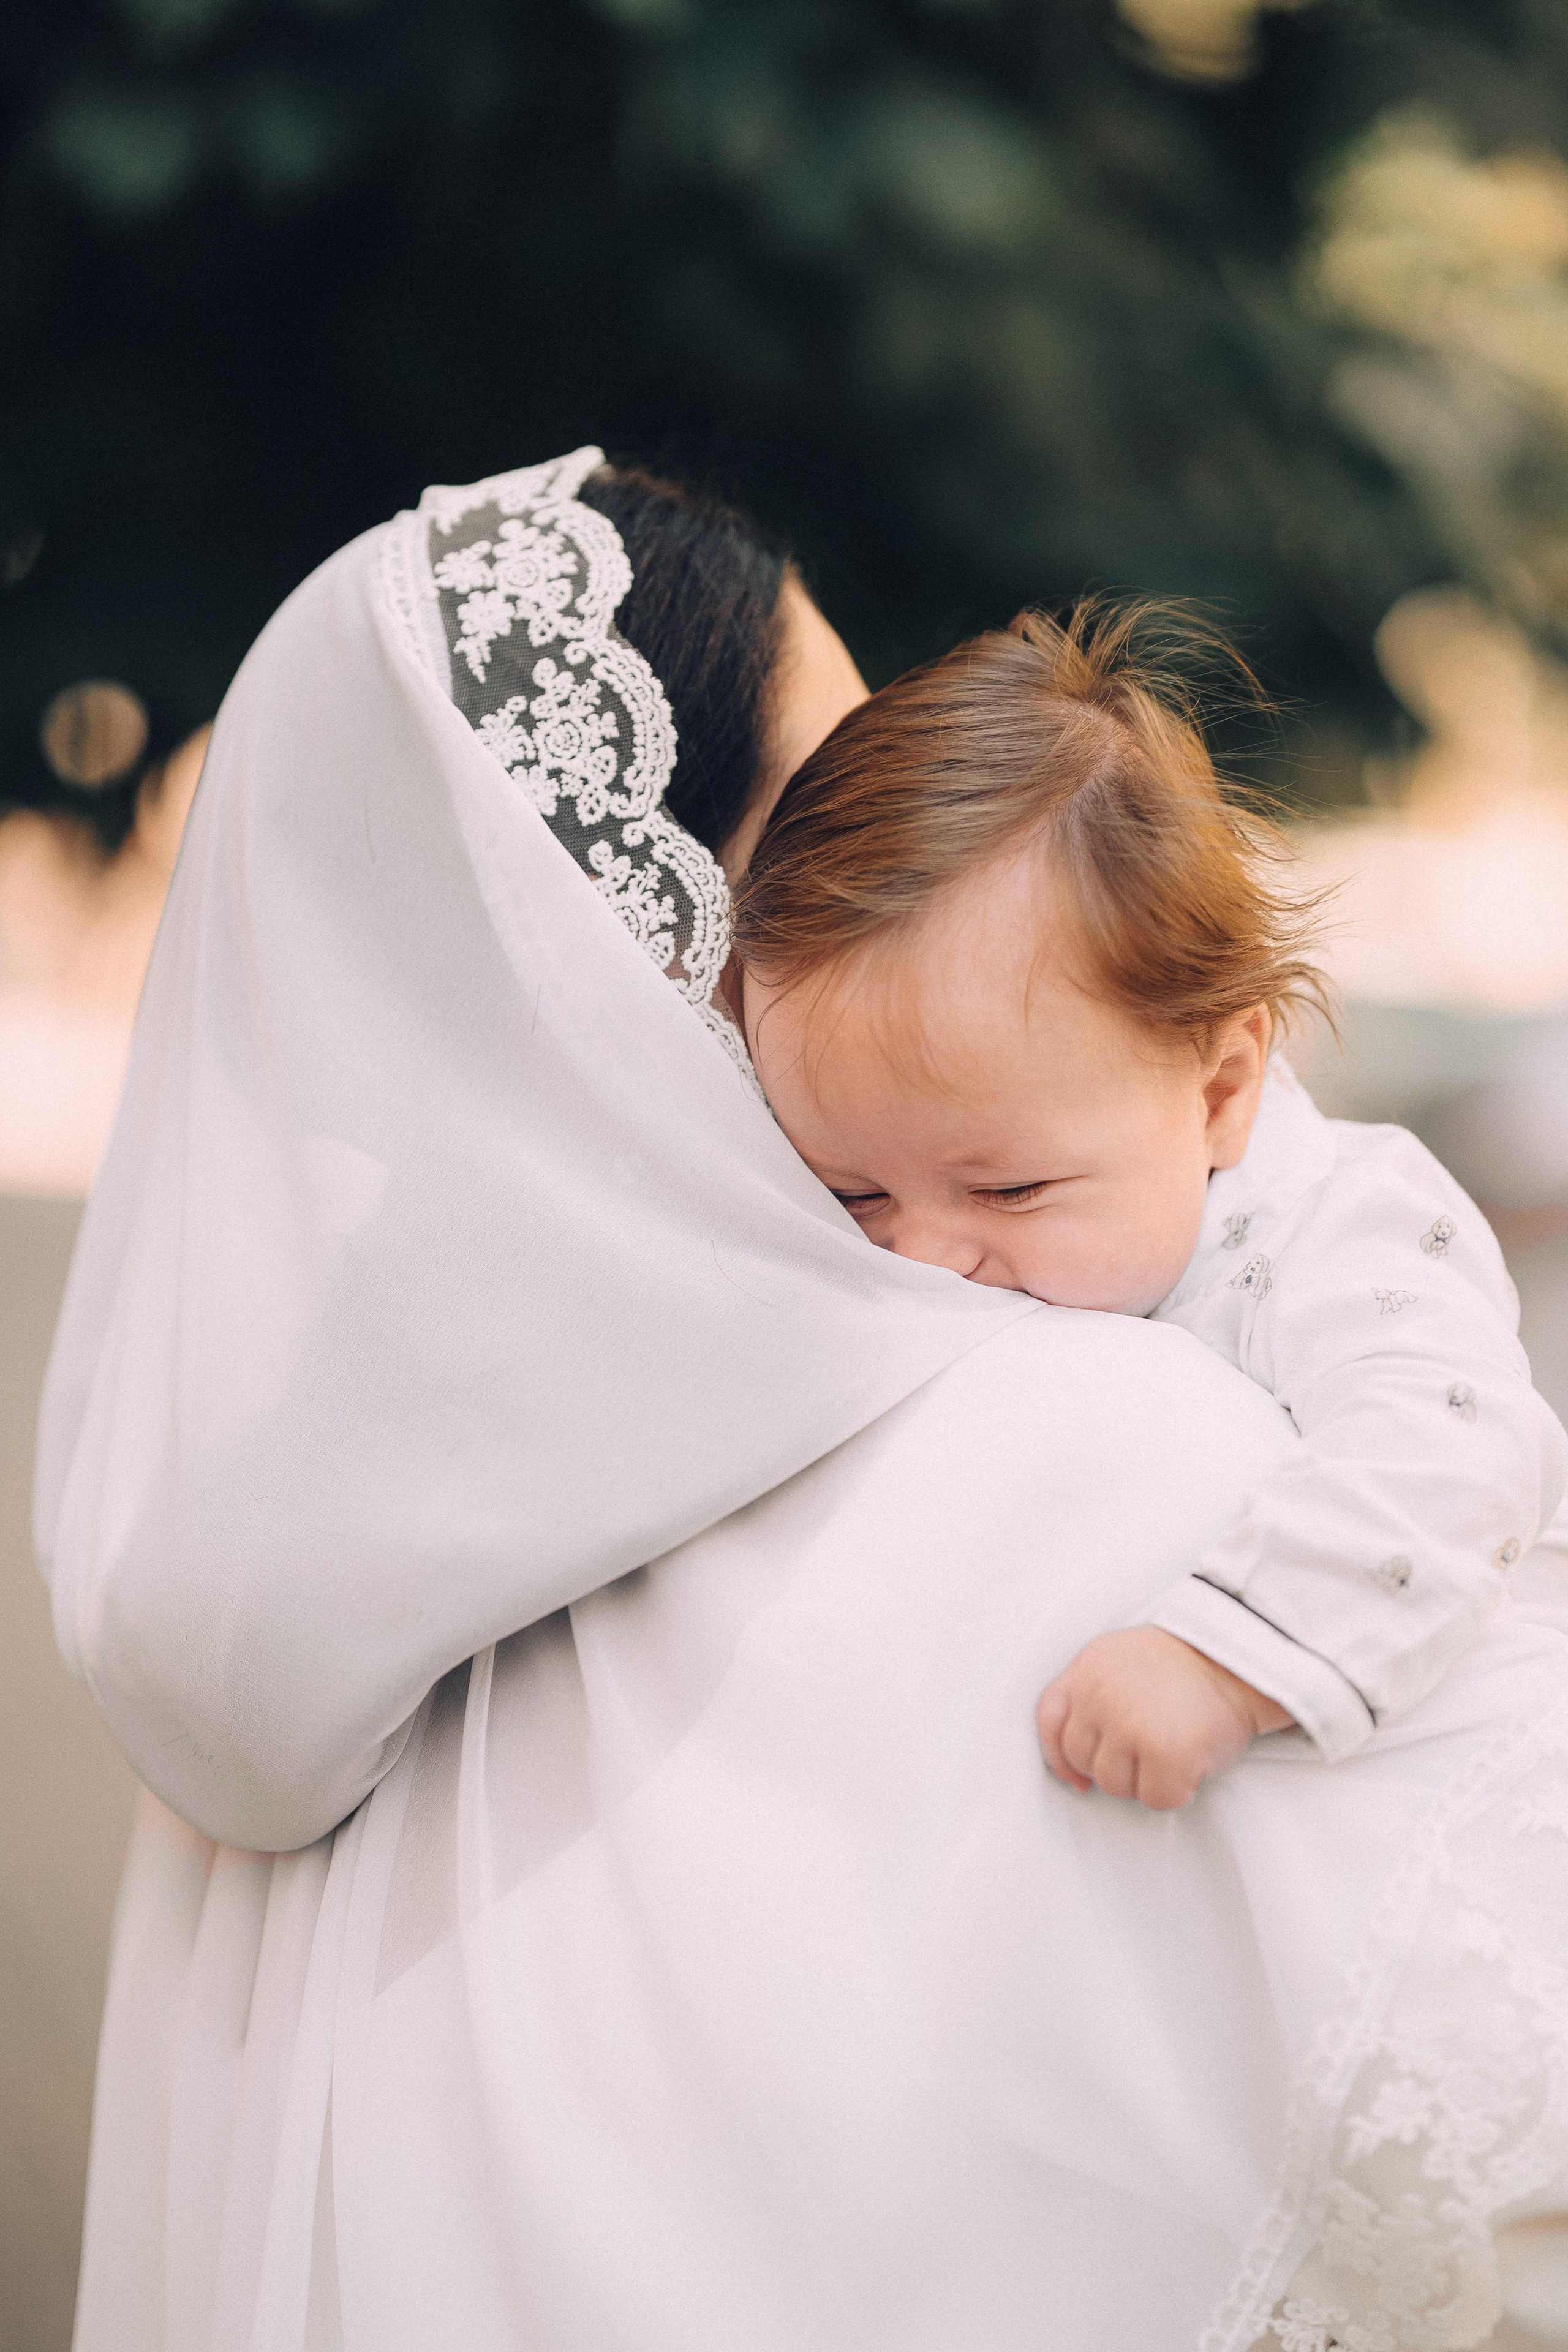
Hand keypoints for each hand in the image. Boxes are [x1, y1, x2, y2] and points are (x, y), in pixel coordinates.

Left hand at [1036, 1627, 1293, 1810]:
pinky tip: (1192, 1761)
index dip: (1060, 1756)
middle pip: (1083, 1760)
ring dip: (1144, 1780)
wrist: (1240, 1659)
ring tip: (1173, 1747)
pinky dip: (1176, 1791)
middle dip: (1114, 1766)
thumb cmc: (1188, 1664)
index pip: (1050, 1721)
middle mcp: (1099, 1697)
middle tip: (1149, 1750)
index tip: (1078, 1777)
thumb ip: (1093, 1694)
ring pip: (1115, 1786)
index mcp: (1087, 1670)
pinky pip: (1156, 1799)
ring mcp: (1129, 1726)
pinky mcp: (1164, 1754)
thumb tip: (1075, 1763)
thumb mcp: (1122, 1660)